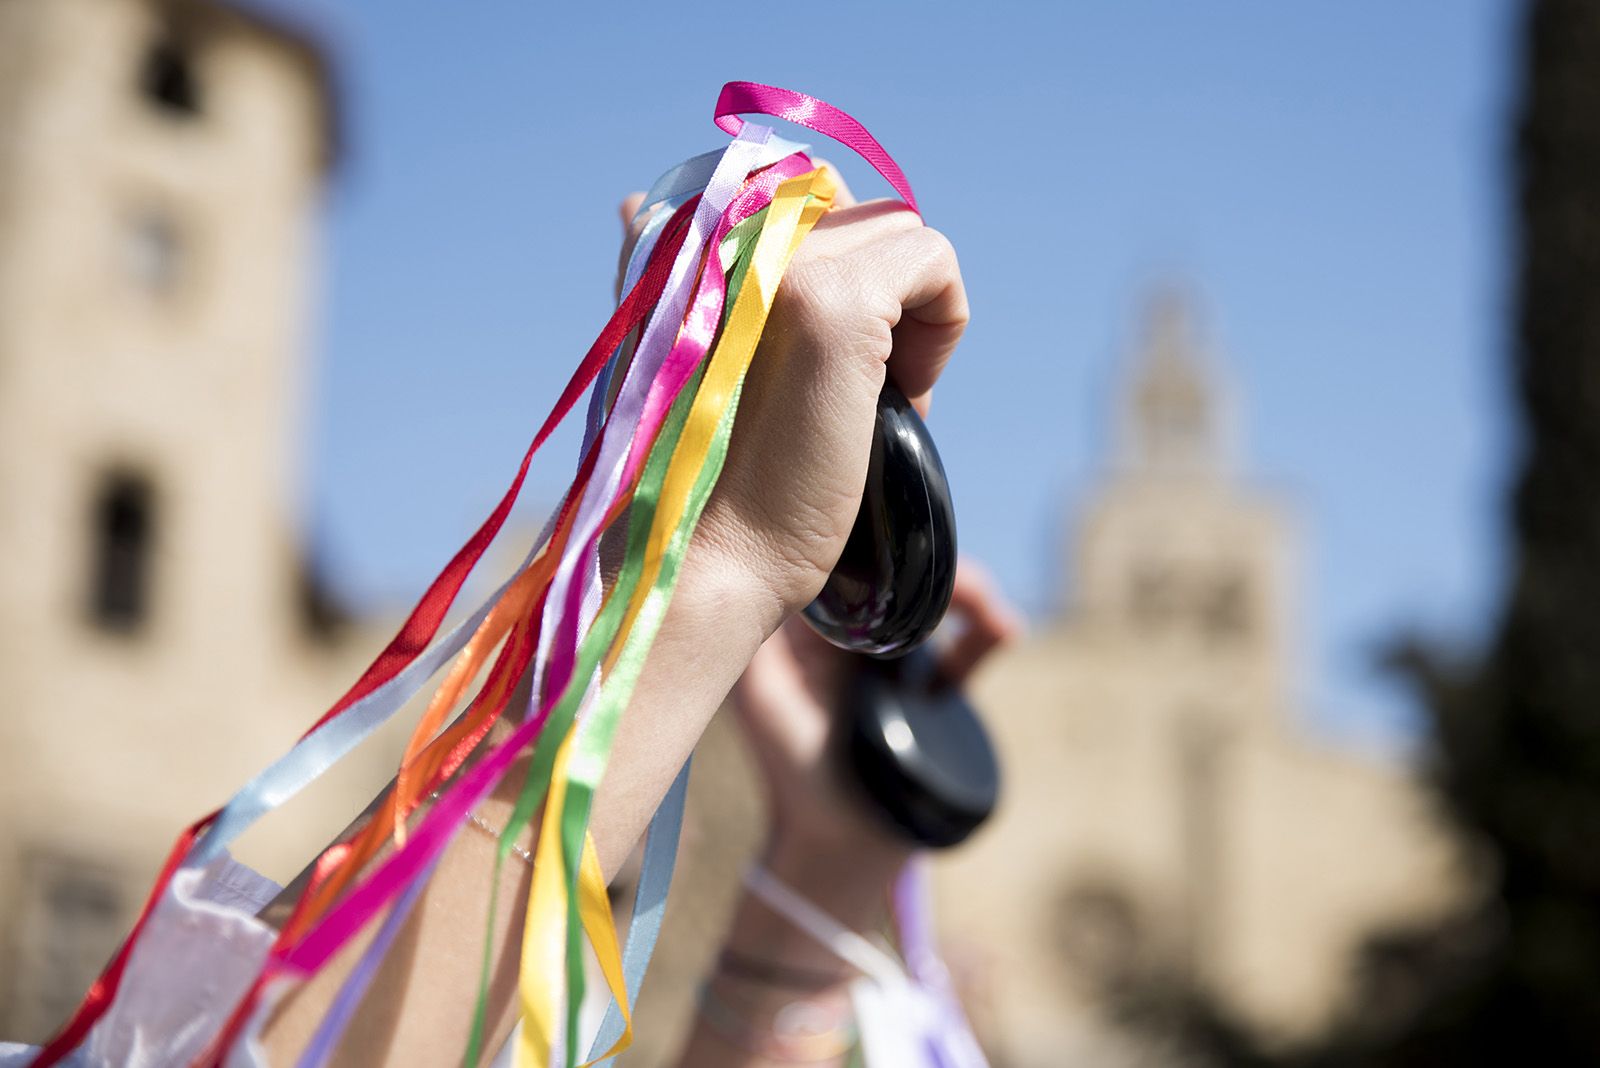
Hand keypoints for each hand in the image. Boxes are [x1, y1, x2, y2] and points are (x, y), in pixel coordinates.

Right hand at [619, 160, 969, 626]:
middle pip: (855, 209)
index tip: (818, 357)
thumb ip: (674, 279)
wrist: (699, 557)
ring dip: (908, 314)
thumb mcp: (681, 360)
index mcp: (682, 238)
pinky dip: (941, 327)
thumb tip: (631, 206)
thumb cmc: (697, 478)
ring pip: (901, 232)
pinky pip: (934, 264)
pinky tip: (898, 398)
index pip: (797, 189)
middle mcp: (727, 229)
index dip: (834, 266)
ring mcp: (780, 260)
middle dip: (876, 292)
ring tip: (870, 397)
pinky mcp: (837, 302)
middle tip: (853, 388)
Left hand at [730, 561, 1022, 859]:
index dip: (878, 537)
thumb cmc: (791, 772)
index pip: (848, 557)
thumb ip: (762, 638)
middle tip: (957, 577)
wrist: (840, 843)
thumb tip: (774, 568)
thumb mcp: (763, 695)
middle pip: (901, 569)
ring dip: (969, 591)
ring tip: (989, 612)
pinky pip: (969, 643)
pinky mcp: (934, 683)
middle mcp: (855, 630)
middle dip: (932, 562)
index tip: (901, 528)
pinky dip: (989, 630)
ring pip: (939, 597)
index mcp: (810, 623)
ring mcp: (897, 654)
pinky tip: (1003, 633)